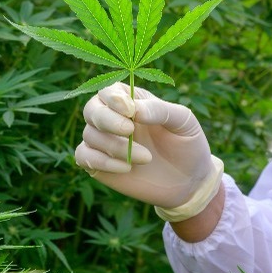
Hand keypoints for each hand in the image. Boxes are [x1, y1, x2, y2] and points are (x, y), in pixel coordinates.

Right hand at [75, 82, 218, 209]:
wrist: (189, 182)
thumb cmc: (187, 144)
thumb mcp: (184, 122)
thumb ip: (160, 110)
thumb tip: (134, 110)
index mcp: (131, 101)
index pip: (109, 91)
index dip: (114, 99)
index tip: (130, 111)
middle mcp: (112, 118)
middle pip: (91, 109)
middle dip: (106, 120)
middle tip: (129, 131)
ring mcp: (103, 141)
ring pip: (90, 135)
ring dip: (115, 147)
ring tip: (146, 158)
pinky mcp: (98, 164)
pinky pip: (82, 156)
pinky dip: (101, 161)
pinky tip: (126, 168)